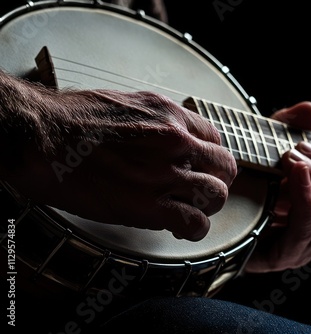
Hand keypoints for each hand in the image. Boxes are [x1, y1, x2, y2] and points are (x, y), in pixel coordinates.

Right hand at [3, 88, 236, 240]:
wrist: (41, 137)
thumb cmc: (72, 120)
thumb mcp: (126, 104)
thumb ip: (156, 122)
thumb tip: (167, 136)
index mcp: (169, 115)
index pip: (214, 138)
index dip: (209, 156)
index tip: (200, 166)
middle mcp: (175, 141)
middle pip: (224, 166)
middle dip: (217, 180)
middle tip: (202, 189)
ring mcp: (164, 173)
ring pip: (216, 195)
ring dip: (207, 205)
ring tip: (191, 209)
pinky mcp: (148, 205)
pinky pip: (193, 223)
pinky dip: (193, 229)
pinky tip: (181, 227)